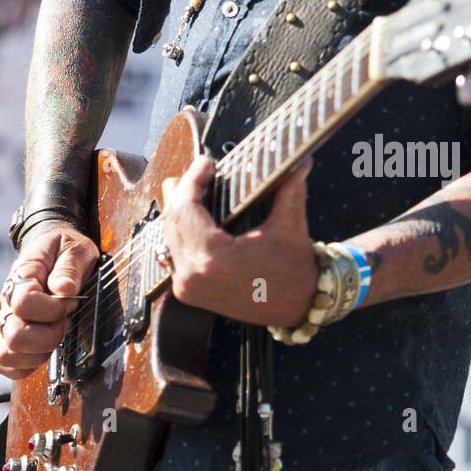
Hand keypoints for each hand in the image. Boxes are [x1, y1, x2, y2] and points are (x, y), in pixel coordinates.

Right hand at [0, 223, 99, 379]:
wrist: (54, 248)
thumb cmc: (65, 249)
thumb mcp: (76, 248)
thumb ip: (70, 268)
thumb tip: (63, 291)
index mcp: (22, 276)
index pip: (24, 303)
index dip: (50, 310)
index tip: (69, 304)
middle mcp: (8, 301)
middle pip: (13, 336)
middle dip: (47, 338)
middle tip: (64, 323)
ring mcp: (7, 319)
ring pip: (5, 354)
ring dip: (37, 354)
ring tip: (55, 336)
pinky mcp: (9, 335)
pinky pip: (3, 363)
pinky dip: (23, 366)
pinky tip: (43, 351)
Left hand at [159, 152, 318, 326]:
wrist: (296, 309)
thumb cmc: (294, 273)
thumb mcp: (291, 228)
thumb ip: (290, 190)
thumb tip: (300, 161)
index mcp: (213, 259)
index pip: (185, 208)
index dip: (193, 180)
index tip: (206, 163)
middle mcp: (192, 275)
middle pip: (172, 219)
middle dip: (185, 190)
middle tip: (202, 171)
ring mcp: (186, 286)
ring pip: (169, 234)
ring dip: (181, 208)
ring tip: (198, 187)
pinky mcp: (187, 291)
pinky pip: (174, 251)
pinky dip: (182, 230)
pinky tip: (195, 214)